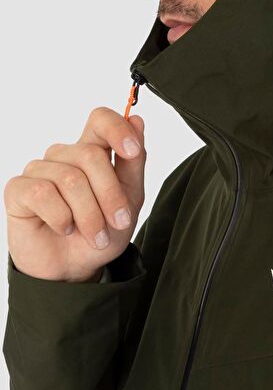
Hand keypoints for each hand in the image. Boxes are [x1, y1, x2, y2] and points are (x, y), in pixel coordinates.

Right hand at [3, 107, 145, 281]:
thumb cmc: (102, 231)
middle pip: (91, 155)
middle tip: (118, 223)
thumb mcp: (130, 199)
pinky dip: (61, 218)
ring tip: (95, 235)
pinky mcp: (19, 189)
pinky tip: (64, 229)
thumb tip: (136, 121)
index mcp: (92, 151)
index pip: (100, 119)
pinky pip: (42, 194)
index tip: (133, 151)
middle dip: (110, 195)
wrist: (75, 269)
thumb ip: (134, 162)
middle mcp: (64, 155)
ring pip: (70, 179)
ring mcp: (40, 170)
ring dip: (89, 215)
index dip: (117, 129)